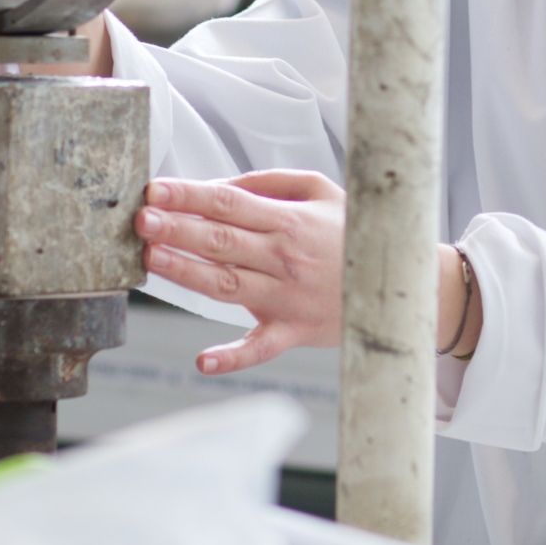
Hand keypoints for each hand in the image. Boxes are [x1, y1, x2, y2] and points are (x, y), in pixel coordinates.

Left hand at [143, 172, 347, 374]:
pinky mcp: (294, 332)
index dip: (190, 195)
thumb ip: (271, 182)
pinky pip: (261, 348)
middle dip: (178, 229)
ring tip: (151, 259)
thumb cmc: (352, 231)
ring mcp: (288, 298)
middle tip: (141, 220)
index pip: (230, 203)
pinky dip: (233, 358)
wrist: (403, 281)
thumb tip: (222, 184)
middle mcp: (285, 258)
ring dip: (188, 273)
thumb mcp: (322, 190)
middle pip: (222, 241)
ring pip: (228, 285)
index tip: (155, 189)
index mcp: (290, 220)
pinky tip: (203, 362)